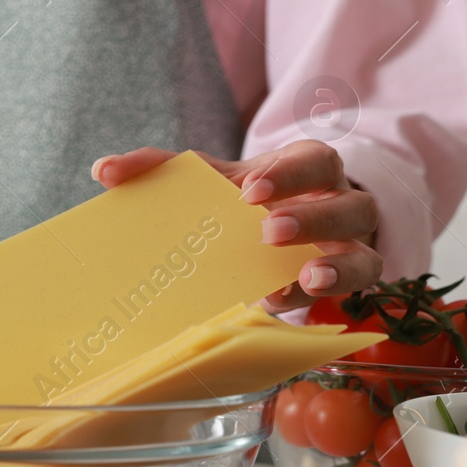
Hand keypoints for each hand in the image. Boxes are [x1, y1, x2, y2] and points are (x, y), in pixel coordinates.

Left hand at [92, 140, 380, 311]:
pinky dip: (329, 299)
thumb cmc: (245, 196)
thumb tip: (103, 169)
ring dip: (335, 268)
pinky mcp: (350, 282)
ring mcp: (352, 247)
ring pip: (364, 256)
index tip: (249, 191)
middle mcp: (341, 203)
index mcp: (310, 168)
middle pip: (348, 206)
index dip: (287, 174)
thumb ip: (163, 168)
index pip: (312, 161)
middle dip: (312, 219)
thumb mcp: (213, 177)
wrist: (282, 223)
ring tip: (302, 279)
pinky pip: (355, 295)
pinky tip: (288, 306)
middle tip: (268, 231)